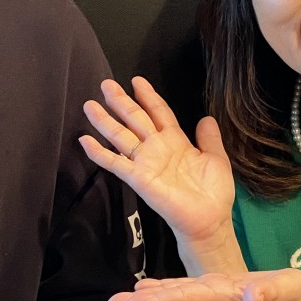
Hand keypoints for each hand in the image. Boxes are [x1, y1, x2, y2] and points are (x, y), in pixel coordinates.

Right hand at [80, 76, 234, 248]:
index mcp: (176, 141)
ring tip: (89, 105)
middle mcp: (156, 148)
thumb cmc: (214, 192)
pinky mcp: (138, 178)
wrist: (208, 220)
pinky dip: (99, 153)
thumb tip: (206, 118)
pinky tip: (85, 140)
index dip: (148, 96)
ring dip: (105, 121)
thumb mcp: (216, 159)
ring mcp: (145, 162)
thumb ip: (209, 138)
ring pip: (121, 136)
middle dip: (120, 101)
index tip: (136, 80)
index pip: (158, 113)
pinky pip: (115, 163)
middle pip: (135, 119)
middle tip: (105, 84)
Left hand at [106, 268, 300, 300]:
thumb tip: (252, 297)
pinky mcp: (218, 290)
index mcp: (225, 297)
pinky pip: (185, 290)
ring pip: (175, 295)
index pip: (187, 298)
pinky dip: (163, 289)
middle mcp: (214, 298)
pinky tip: (145, 289)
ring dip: (146, 298)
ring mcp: (215, 295)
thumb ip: (271, 292)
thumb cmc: (299, 297)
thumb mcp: (290, 290)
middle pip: (173, 300)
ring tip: (119, 300)